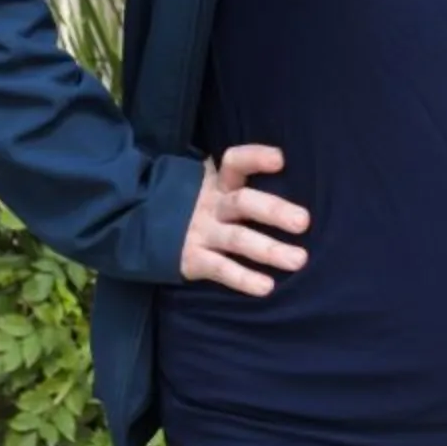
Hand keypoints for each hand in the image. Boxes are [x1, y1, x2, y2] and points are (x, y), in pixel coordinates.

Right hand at [180, 143, 310, 296]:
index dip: (255, 158)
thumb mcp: (212, 188)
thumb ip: (241, 182)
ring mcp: (201, 232)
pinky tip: (266, 287)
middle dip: (273, 211)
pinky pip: (220, 269)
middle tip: (303, 222)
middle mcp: (211, 204)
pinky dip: (243, 278)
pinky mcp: (192, 259)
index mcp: (218, 182)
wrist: (142, 227)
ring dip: (269, 250)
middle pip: (243, 202)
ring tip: (299, 260)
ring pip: (237, 239)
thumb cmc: (198, 207)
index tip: (280, 160)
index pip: (235, 162)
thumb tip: (293, 174)